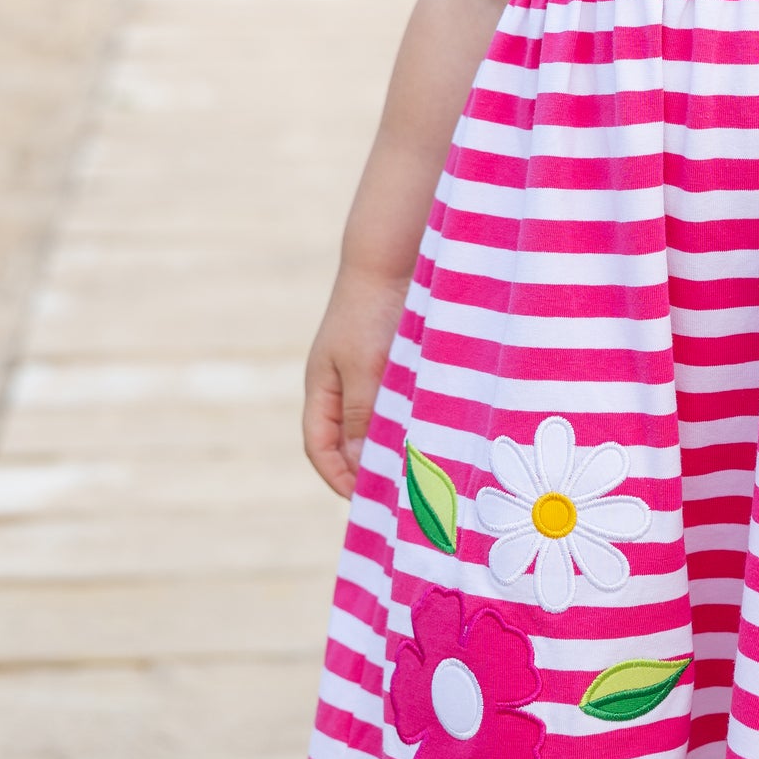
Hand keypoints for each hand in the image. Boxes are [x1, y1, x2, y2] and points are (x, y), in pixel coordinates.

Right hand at [303, 263, 411, 498]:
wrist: (393, 256)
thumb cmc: (369, 312)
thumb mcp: (363, 367)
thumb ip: (362, 416)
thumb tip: (362, 467)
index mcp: (321, 389)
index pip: (320, 448)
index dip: (337, 478)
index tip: (366, 502)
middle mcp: (343, 385)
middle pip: (351, 441)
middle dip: (371, 470)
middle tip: (401, 497)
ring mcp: (370, 372)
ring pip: (381, 424)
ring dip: (397, 446)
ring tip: (424, 471)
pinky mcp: (398, 361)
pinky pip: (403, 402)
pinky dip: (415, 420)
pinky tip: (438, 433)